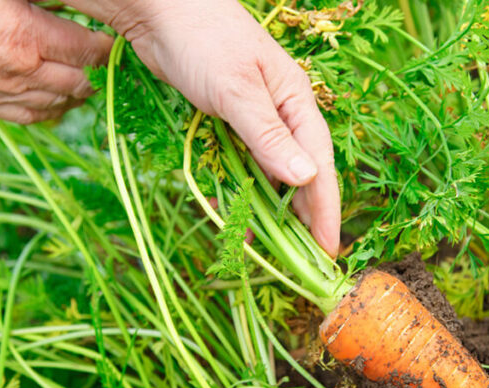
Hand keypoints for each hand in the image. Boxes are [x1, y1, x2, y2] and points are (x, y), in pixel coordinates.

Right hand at [0, 0, 112, 123]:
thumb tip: (63, 0)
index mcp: (26, 35)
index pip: (89, 50)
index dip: (106, 45)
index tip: (110, 35)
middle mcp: (20, 72)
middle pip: (81, 84)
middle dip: (99, 72)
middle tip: (103, 57)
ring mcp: (1, 92)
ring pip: (59, 105)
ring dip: (78, 93)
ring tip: (86, 77)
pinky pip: (30, 117)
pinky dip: (51, 109)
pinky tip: (57, 98)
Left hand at [68, 0, 341, 256]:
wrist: (161, 9)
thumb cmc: (204, 40)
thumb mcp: (238, 92)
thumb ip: (269, 138)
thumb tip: (305, 179)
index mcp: (296, 101)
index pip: (319, 164)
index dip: (325, 209)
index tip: (328, 249)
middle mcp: (281, 112)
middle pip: (298, 174)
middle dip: (303, 218)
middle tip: (304, 262)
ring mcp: (253, 118)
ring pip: (269, 173)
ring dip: (270, 210)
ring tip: (270, 250)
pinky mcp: (226, 121)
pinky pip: (240, 165)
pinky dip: (240, 191)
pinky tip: (234, 215)